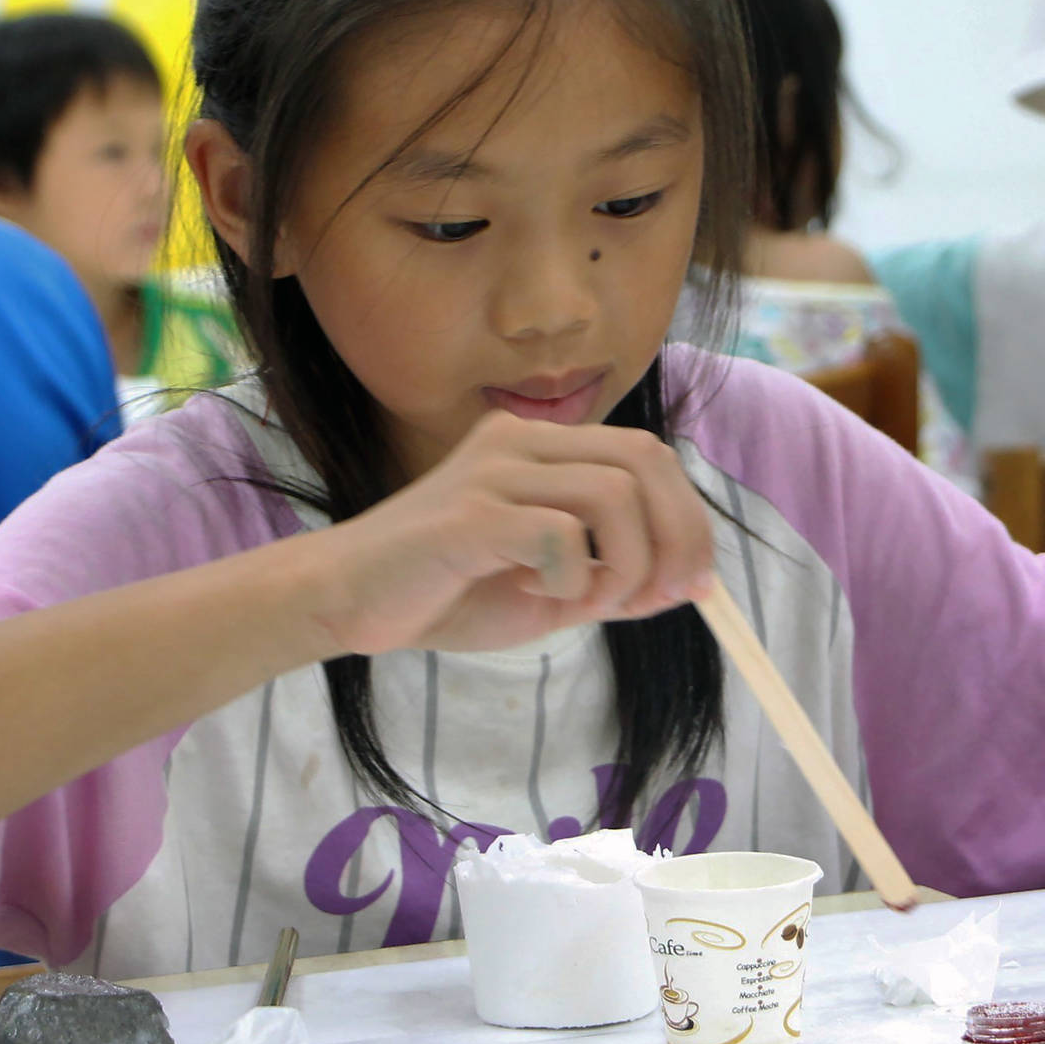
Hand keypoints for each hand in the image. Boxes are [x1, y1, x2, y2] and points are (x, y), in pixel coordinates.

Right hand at [309, 411, 715, 656]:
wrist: (350, 602)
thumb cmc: (445, 592)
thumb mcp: (549, 588)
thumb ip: (611, 577)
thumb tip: (687, 584)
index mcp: (540, 447)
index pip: (647, 456)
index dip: (688, 517)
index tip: (694, 582)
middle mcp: (520, 441)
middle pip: (645, 460)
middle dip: (678, 535)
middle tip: (667, 596)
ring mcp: (494, 471)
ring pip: (614, 494)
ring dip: (628, 563)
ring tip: (592, 602)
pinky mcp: (470, 513)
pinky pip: (561, 534)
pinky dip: (572, 577)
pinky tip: (537, 591)